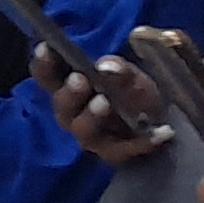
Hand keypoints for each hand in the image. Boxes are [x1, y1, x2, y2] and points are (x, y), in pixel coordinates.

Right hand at [48, 53, 170, 160]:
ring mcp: (91, 136)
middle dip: (69, 93)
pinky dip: (141, 141)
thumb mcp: (131, 76)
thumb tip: (105, 66)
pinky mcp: (114, 153)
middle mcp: (72, 114)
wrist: (159, 125)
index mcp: (69, 89)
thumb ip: (119, 69)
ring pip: (83, 129)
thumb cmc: (134, 95)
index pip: (47, 77)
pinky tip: (160, 133)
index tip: (47, 48)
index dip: (43, 63)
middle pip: (62, 105)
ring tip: (104, 102)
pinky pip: (123, 149)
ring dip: (92, 115)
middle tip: (79, 79)